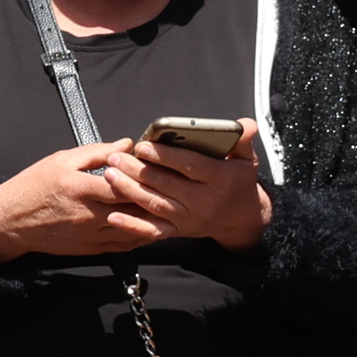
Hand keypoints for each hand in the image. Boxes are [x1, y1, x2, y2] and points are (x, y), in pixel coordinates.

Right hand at [0, 140, 164, 261]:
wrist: (9, 222)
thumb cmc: (32, 187)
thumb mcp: (60, 161)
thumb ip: (96, 152)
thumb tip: (127, 143)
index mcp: (79, 188)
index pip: (122, 184)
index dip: (143, 177)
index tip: (158, 169)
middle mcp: (87, 214)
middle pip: (133, 207)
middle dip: (156, 198)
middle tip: (176, 190)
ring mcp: (91, 234)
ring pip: (135, 228)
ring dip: (155, 219)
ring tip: (173, 209)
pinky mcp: (92, 248)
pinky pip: (126, 244)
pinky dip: (144, 235)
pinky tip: (156, 226)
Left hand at [108, 125, 271, 249]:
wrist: (240, 218)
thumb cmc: (238, 183)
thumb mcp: (246, 159)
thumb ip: (242, 140)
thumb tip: (245, 124)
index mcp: (222, 180)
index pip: (192, 166)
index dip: (166, 157)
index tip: (144, 146)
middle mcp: (205, 201)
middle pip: (167, 185)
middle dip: (139, 171)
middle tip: (116, 158)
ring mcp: (190, 218)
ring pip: (155, 204)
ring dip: (130, 190)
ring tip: (110, 174)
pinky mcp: (178, 231)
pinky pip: (153, 231)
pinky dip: (133, 225)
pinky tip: (114, 215)